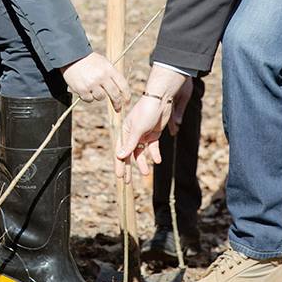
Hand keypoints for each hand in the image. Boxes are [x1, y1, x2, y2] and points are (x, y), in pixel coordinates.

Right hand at [61, 52, 129, 108]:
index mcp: (109, 69)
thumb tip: (120, 91)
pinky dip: (88, 96)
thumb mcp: (104, 63)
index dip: (127, 95)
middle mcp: (102, 77)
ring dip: (98, 96)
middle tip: (118, 108)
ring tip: (92, 87)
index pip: (123, 85)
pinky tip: (85, 88)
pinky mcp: (82, 89)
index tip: (127, 102)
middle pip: (115, 95)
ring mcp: (92, 84)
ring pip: (101, 98)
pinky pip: (89, 99)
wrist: (71, 57)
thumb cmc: (89, 60)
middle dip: (117, 103)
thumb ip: (112, 75)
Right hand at [114, 65, 188, 181]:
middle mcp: (132, 134)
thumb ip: (130, 143)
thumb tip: (119, 156)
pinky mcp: (153, 134)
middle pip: (129, 154)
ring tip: (146, 174)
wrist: (161, 99)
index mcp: (125, 131)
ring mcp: (143, 134)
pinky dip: (154, 154)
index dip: (120, 164)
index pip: (120, 151)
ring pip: (141, 153)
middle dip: (129, 168)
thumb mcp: (137, 129)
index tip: (120, 176)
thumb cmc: (146, 111)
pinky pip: (153, 147)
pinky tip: (157, 161)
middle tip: (128, 182)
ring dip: (143, 163)